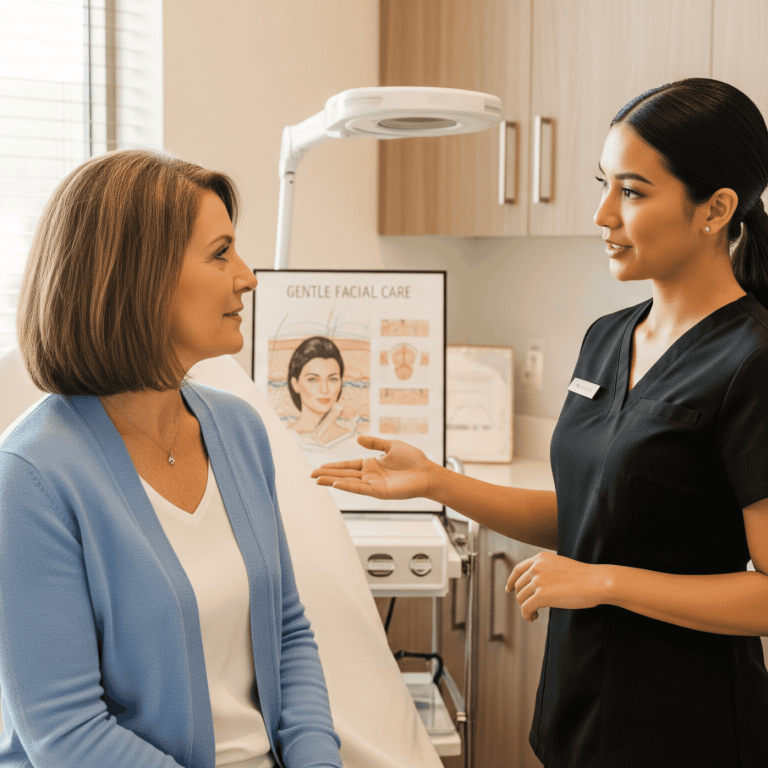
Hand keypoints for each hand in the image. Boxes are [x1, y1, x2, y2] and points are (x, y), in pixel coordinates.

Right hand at [310, 435, 434, 499]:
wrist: (427, 472)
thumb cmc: (413, 460)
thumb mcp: (392, 446)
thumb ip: (374, 443)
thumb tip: (357, 438)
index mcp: (371, 464)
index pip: (348, 465)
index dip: (334, 466)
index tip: (320, 467)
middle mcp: (370, 475)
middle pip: (344, 474)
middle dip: (327, 474)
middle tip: (310, 474)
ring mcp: (373, 484)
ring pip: (348, 482)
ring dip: (332, 481)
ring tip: (317, 480)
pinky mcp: (379, 492)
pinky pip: (360, 489)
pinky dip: (348, 487)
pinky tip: (336, 484)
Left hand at [506, 551, 608, 621]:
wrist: (597, 582)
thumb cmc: (584, 577)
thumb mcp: (560, 566)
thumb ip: (546, 571)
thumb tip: (535, 587)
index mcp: (540, 558)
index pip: (518, 569)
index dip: (511, 580)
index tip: (508, 589)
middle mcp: (536, 567)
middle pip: (518, 585)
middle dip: (522, 598)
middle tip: (530, 608)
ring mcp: (538, 580)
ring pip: (521, 598)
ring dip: (525, 608)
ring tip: (534, 614)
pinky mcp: (542, 595)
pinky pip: (526, 608)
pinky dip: (527, 615)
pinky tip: (534, 618)